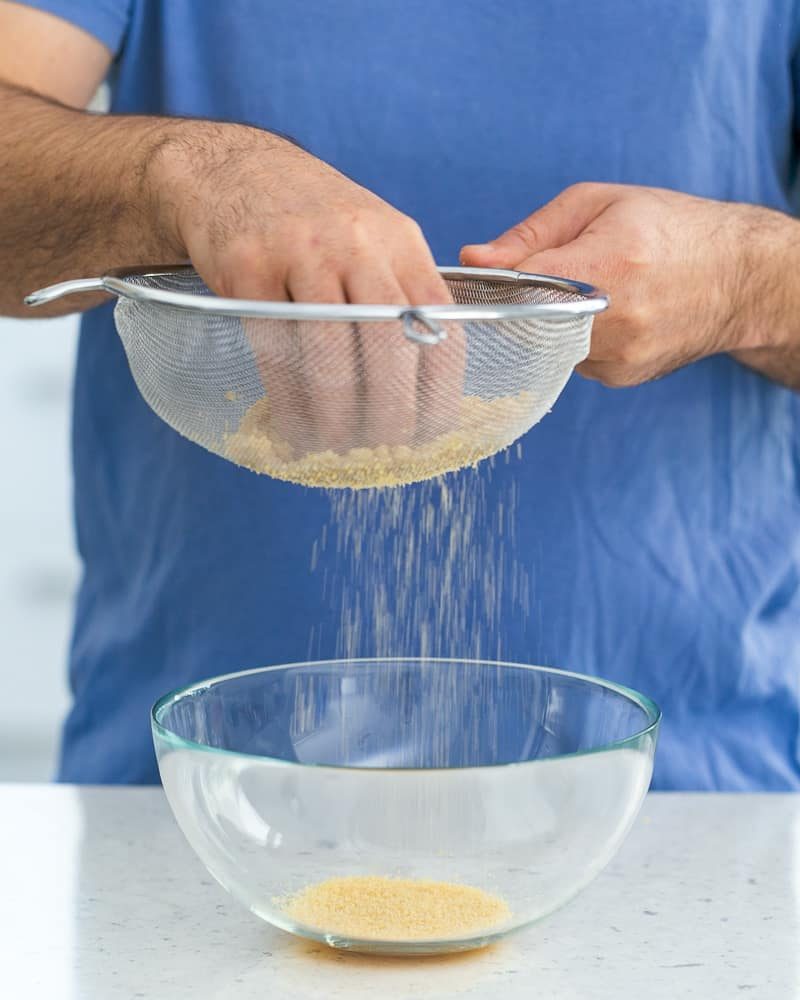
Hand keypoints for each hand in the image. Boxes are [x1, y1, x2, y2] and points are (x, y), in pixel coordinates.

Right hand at [151, 123, 460, 451]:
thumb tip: (429, 381)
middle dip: (391, 413)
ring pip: (330, 354)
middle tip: (384, 449)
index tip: (431, 432)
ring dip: (335, 416)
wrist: (231, 168)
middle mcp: (356, 242)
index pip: (440, 325)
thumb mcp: (373, 234)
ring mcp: (299, 253)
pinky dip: (288, 401)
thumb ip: (403, 291)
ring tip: (335, 445)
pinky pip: (274, 352)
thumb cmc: (312, 218)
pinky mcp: (246, 268)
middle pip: (389, 346)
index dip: (441, 391)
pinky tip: (293, 425)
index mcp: (401, 240)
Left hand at [461, 183, 779, 386]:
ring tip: (589, 292)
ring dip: (549, 320)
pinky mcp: (619, 377)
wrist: (739, 278)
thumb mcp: (599, 204)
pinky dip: (574, 339)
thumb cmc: (669, 228)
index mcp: (608, 265)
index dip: (495, 280)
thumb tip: (474, 259)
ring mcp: (618, 356)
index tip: (482, 277)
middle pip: (527, 319)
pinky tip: (605, 316)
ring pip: (546, 344)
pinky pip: (571, 360)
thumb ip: (531, 233)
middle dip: (523, 299)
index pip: (521, 283)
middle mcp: (614, 320)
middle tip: (543, 279)